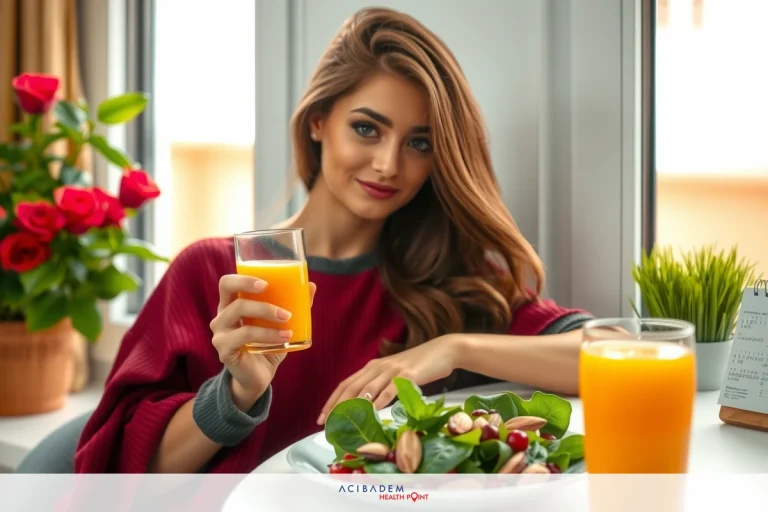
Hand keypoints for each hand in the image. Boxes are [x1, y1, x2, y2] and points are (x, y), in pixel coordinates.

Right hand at [210, 274, 315, 410]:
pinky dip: (267, 334)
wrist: (259, 377)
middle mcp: (221, 316)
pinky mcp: (224, 350)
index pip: (228, 282)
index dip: (244, 277)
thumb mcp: (281, 324)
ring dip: (267, 312)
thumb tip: (311, 286)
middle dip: (251, 287)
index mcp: (231, 305)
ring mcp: (220, 333)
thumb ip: (294, 305)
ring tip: (288, 319)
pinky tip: (285, 337)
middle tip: (272, 290)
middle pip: (228, 289)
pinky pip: (244, 335)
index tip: (267, 282)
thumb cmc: (268, 346)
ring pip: (239, 311)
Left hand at [317, 334, 460, 423]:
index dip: (332, 400)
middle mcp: (379, 366)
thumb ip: (381, 386)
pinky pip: (391, 389)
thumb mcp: (394, 374)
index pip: (346, 383)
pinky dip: (380, 400)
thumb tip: (367, 406)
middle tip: (326, 423)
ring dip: (354, 405)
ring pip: (368, 388)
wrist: (443, 351)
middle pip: (352, 387)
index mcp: (373, 366)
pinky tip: (373, 412)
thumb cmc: (419, 365)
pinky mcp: (408, 374)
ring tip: (343, 421)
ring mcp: (393, 370)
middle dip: (337, 406)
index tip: (322, 417)